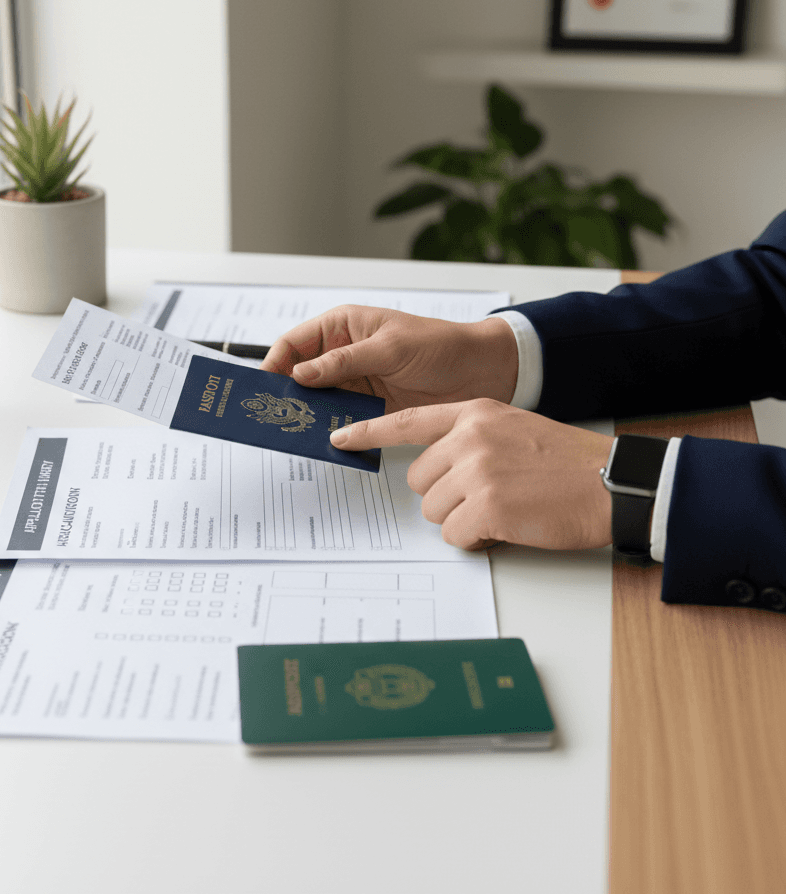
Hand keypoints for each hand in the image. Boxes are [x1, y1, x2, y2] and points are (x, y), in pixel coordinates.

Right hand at [260, 305, 517, 412]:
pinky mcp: (370, 407)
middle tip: (268, 414)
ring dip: (306, 413)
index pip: (295, 343)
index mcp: (344, 327)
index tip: (262, 386)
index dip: (275, 363)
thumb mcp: (390, 347)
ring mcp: (356, 382)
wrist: (484, 371)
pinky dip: (329, 428)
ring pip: (318, 399)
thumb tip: (300, 374)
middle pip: (300, 374)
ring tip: (290, 430)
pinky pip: (340, 418)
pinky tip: (321, 438)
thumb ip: (344, 362)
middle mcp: (344, 354)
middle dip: (284, 392)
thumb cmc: (441, 345)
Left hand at [330, 399, 613, 550]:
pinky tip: (509, 526)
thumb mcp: (514, 428)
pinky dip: (478, 540)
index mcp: (475, 413)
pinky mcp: (488, 507)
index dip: (369, 432)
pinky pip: (456, 536)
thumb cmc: (567, 463)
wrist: (614, 483)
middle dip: (446, 497)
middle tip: (487, 497)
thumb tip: (437, 471)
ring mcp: (477, 471)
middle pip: (420, 481)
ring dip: (463, 520)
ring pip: (435, 512)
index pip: (408, 421)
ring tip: (505, 509)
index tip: (340, 437)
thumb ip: (472, 439)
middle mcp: (470, 438)